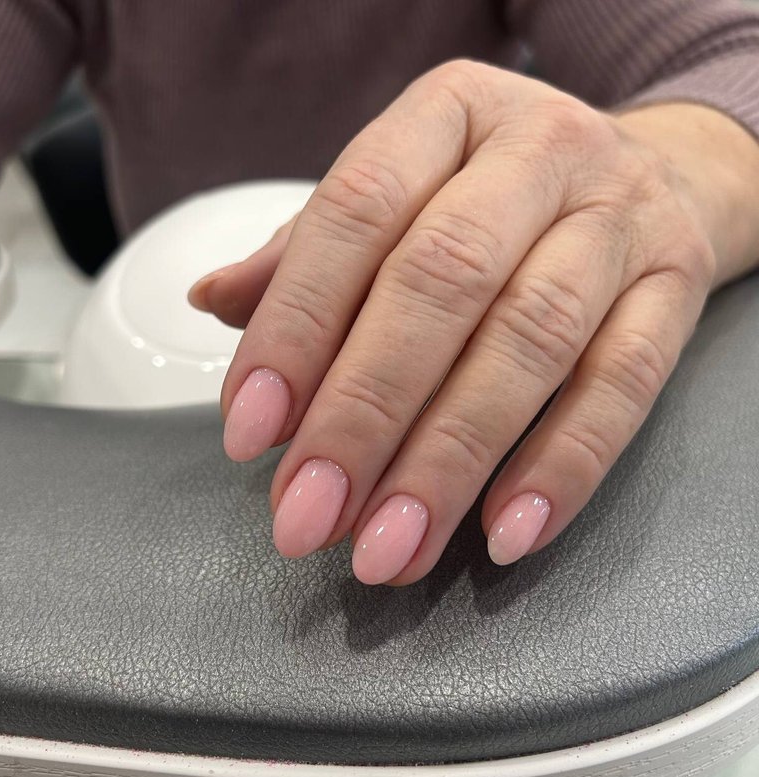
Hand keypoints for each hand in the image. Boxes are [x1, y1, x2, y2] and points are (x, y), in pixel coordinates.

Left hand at [190, 60, 758, 584]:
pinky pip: (624, 385)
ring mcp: (621, 217)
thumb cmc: (494, 196)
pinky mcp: (676, 287)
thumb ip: (308, 252)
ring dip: (448, 462)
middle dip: (365, 414)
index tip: (250, 430)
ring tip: (389, 547)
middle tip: (309, 514)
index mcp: (448, 113)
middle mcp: (540, 151)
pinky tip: (502, 533)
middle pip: (441, 284)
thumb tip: (216, 301)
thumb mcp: (403, 195)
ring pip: (529, 343)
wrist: (650, 172)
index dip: (296, 327)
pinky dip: (562, 467)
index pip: (355, 213)